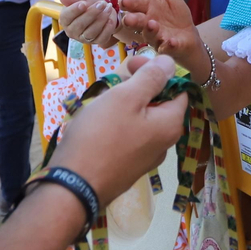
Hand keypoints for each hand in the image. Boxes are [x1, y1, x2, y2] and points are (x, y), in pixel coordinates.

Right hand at [54, 54, 186, 206]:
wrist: (73, 186)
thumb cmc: (101, 136)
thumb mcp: (127, 97)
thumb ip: (152, 77)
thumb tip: (171, 63)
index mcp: (171, 124)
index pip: (177, 89)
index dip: (157, 71)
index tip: (131, 63)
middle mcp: (164, 143)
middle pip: (158, 104)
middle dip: (137, 87)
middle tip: (111, 80)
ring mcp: (145, 158)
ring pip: (141, 120)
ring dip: (124, 104)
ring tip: (100, 99)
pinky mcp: (127, 168)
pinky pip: (128, 136)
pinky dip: (117, 124)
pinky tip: (96, 122)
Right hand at [58, 0, 128, 47]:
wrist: (102, 7)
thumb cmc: (88, 1)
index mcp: (65, 19)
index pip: (66, 16)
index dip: (74, 10)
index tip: (83, 3)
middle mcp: (72, 31)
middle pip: (79, 25)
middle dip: (91, 13)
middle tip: (101, 4)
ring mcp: (84, 38)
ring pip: (91, 33)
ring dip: (101, 20)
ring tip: (108, 9)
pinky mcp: (96, 41)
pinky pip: (101, 38)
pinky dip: (107, 29)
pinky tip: (110, 20)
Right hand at [118, 0, 200, 59]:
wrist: (188, 37)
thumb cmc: (174, 16)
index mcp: (147, 9)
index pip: (136, 5)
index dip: (130, 3)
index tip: (124, 1)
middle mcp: (148, 24)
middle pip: (138, 22)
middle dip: (133, 20)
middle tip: (129, 19)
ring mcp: (158, 37)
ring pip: (150, 35)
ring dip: (150, 31)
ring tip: (152, 24)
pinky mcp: (170, 48)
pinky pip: (168, 48)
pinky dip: (169, 46)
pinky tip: (171, 42)